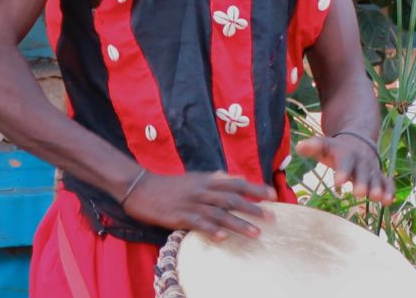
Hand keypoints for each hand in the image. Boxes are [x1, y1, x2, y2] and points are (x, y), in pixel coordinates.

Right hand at [121, 171, 275, 241]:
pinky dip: (211, 230)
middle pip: (233, 199)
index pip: (237, 183)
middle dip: (254, 208)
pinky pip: (198, 224)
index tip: (273, 195)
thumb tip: (236, 178)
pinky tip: (222, 238)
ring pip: (219, 214)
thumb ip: (216, 178)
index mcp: (208, 180)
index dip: (256, 189)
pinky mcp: (179, 216)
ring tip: (255, 233)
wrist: (142, 188)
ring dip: (238, 224)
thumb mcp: (195, 178)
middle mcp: (203, 191)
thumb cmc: (171, 185)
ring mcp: (192, 204)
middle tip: (272, 217)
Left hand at [295, 134, 391, 203]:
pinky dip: (389, 190)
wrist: (358, 142)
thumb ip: (313, 147)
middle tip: (359, 193)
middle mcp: (361, 160)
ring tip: (377, 198)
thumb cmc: (336, 150)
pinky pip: (386, 182)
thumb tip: (299, 147)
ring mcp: (372, 168)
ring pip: (376, 178)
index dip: (342, 171)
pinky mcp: (379, 176)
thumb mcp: (324, 146)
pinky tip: (388, 202)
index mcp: (346, 154)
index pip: (345, 161)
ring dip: (377, 187)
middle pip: (363, 171)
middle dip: (362, 182)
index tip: (338, 182)